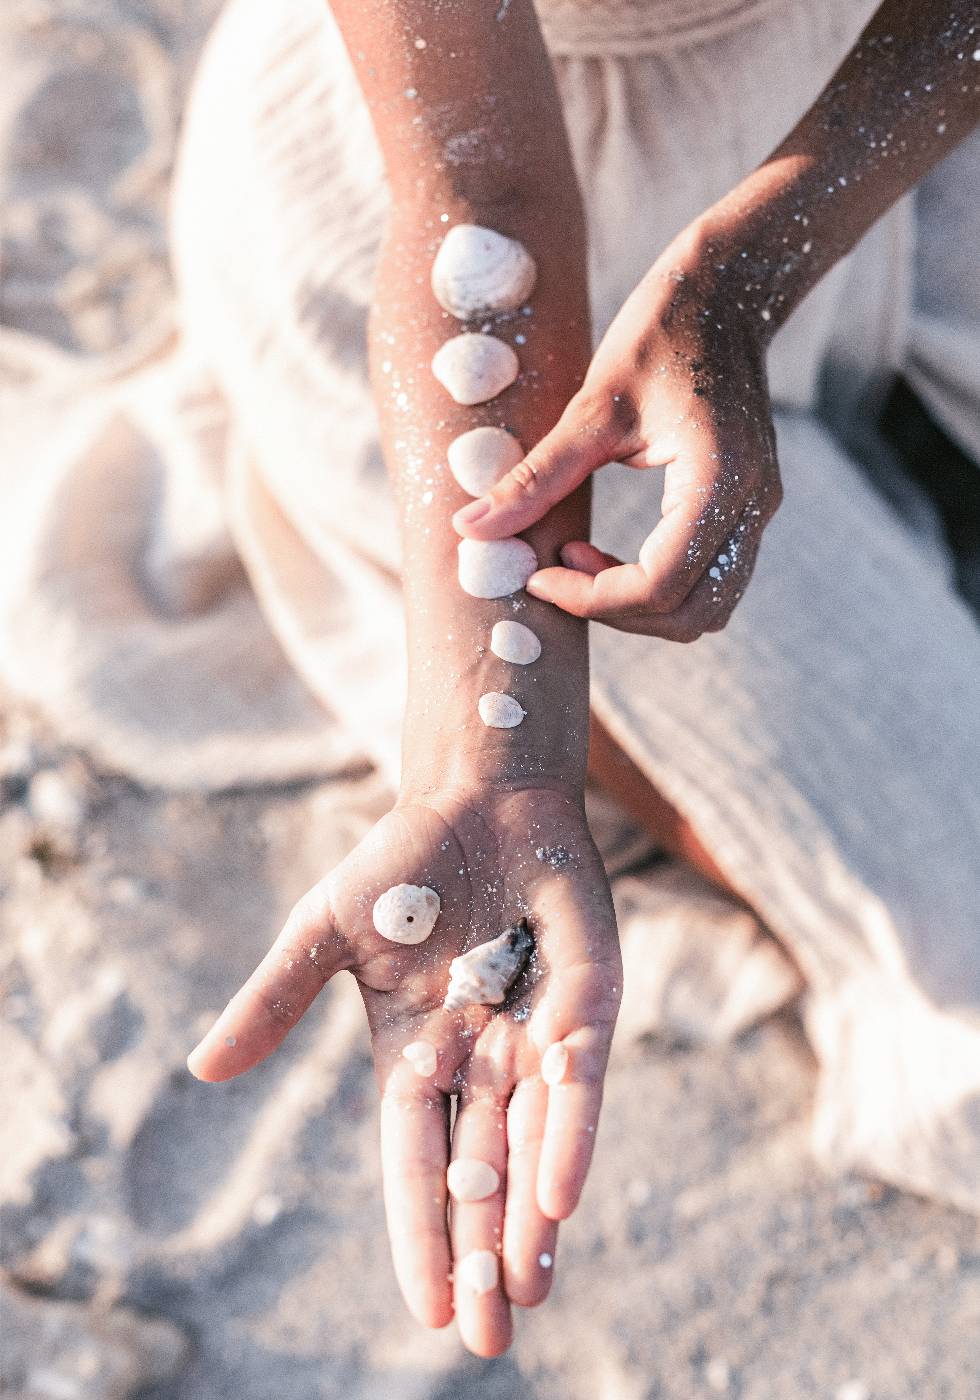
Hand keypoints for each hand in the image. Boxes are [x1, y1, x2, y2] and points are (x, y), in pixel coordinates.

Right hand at [187, 783, 619, 1356]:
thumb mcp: (324, 931)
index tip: (427, 1311)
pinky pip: (579, 1082)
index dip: (421, 1232)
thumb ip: (276, 999)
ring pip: (533, 1145)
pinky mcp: (587, 1003)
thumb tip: (203, 1069)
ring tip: (526, 1295)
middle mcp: (481, 1060)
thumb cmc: (402, 863)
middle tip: (487, 1341)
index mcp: (417, 1055)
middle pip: (481, 1172)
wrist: (479, 798)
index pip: (416, 1162)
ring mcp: (535, 1035)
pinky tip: (561, 1197)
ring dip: (532, 1219)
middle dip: (484, 1253)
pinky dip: (569, 1135)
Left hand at [453, 225, 782, 639]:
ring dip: (636, 604)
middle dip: (613, 610)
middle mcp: (751, 505)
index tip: (537, 574)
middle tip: (554, 570)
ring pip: (705, 608)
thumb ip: (535, 476)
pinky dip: (653, 586)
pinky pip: (706, 580)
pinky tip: (604, 551)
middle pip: (689, 613)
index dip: (592, 598)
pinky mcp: (745, 509)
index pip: (659, 585)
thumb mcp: (591, 404)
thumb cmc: (661, 332)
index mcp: (718, 479)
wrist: (729, 290)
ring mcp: (756, 510)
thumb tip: (470, 529)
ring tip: (578, 559)